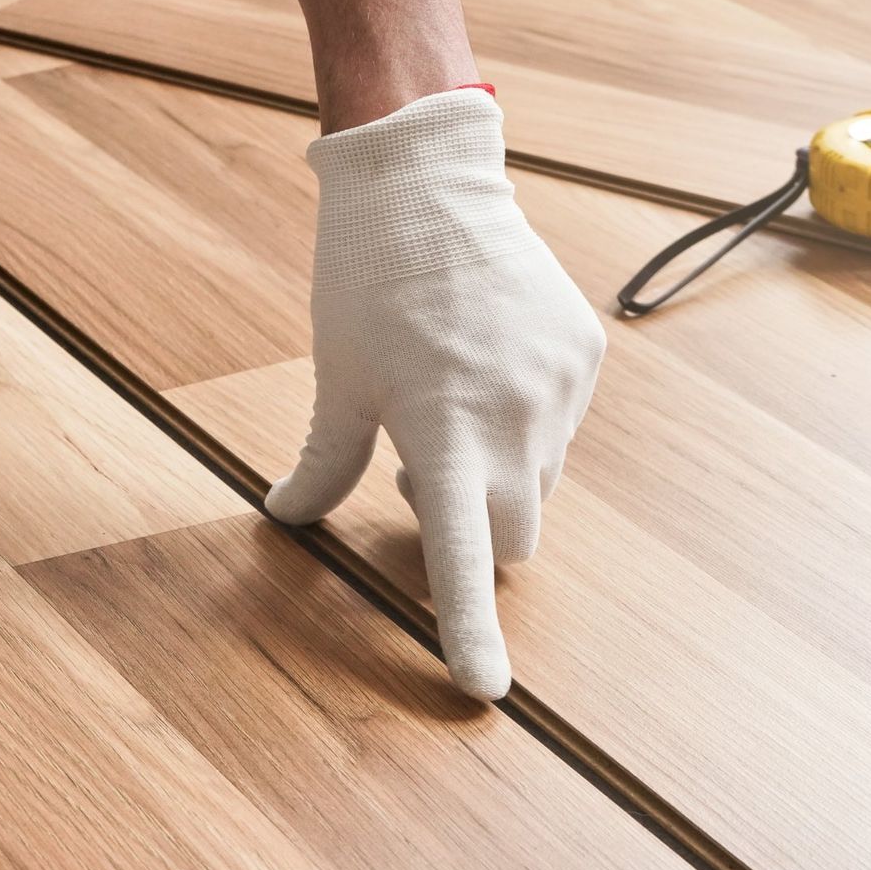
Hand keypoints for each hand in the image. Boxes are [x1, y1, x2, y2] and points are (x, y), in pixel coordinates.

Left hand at [265, 89, 604, 699]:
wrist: (429, 178)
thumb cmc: (365, 283)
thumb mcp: (335, 380)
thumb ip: (321, 463)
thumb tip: (286, 518)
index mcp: (441, 432)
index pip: (459, 558)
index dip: (468, 629)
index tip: (484, 691)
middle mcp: (513, 419)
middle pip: (510, 540)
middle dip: (471, 537)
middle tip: (414, 478)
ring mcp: (558, 387)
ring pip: (537, 484)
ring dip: (496, 480)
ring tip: (445, 408)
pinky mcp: (584, 355)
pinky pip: (559, 428)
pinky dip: (523, 427)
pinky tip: (482, 368)